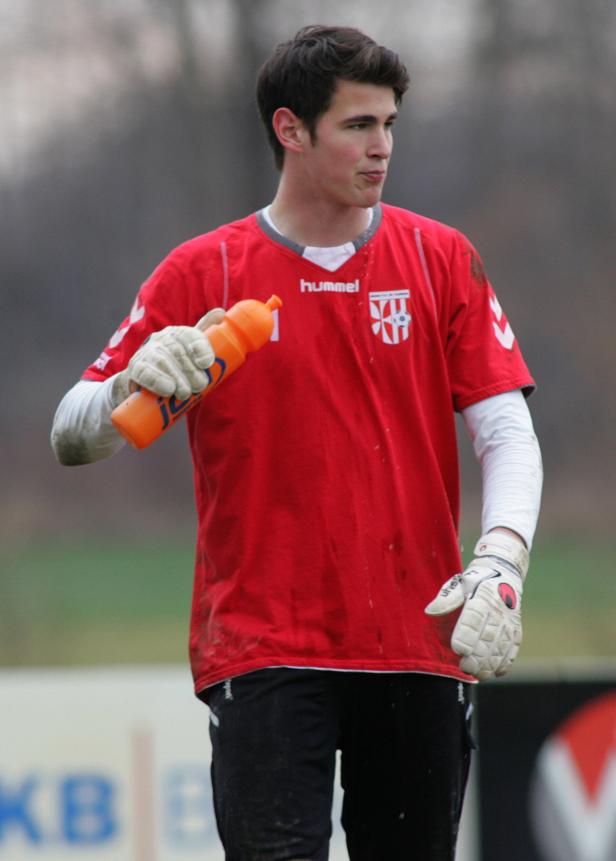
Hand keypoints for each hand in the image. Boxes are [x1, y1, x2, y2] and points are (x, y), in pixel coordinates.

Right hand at [111, 308, 224, 405]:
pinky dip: (158, 381)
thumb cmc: (177, 367)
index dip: (200, 347)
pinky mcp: (135, 367)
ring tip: (185, 393)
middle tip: (200, 386)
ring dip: (176, 377)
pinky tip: (168, 390)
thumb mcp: (192, 354)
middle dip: (191, 370)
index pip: (190, 335)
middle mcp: (162, 339)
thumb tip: (221, 312)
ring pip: (162, 361)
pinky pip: (145, 372)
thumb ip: (206, 337)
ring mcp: (147, 352)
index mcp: (178, 334)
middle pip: (177, 350)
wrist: (146, 381)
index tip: (207, 363)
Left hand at [425, 532, 528, 680]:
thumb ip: (447, 598)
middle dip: (478, 656)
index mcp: (482, 597)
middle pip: (489, 637)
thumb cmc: (476, 580)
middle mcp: (498, 610)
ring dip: (490, 663)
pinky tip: (495, 673)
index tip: (457, 649)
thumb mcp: (460, 583)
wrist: (504, 573)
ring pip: (501, 646)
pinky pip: (513, 648)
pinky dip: (505, 662)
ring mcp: (509, 621)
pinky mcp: (516, 629)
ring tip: (478, 675)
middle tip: (465, 668)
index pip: (474, 618)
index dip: (467, 635)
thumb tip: (430, 611)